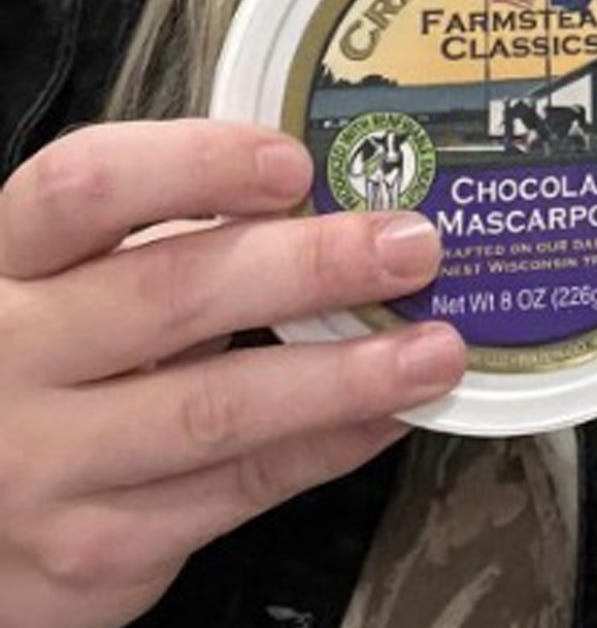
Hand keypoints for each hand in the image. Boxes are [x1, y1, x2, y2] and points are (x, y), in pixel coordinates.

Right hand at [0, 118, 464, 627]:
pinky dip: (324, 449)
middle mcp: (8, 361)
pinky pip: (232, 493)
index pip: (85, 186)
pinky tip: (386, 415)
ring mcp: (43, 466)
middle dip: (310, 265)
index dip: (195, 164)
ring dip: (343, 376)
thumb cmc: (36, 372)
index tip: (294, 165)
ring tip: (433, 349)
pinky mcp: (89, 554)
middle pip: (170, 294)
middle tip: (411, 246)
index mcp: (4, 264)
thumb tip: (331, 204)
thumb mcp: (60, 290)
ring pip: (214, 409)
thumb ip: (158, 246)